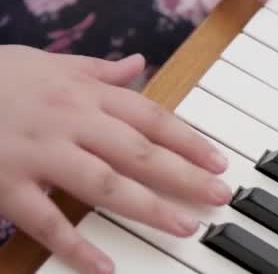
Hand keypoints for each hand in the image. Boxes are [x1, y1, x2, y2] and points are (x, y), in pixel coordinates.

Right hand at [0, 45, 230, 273]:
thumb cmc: (1, 76)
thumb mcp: (52, 63)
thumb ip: (100, 70)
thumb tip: (138, 65)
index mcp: (86, 95)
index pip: (151, 118)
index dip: (189, 141)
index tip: (218, 162)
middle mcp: (70, 122)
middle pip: (139, 153)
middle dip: (183, 176)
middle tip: (218, 196)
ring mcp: (39, 155)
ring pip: (104, 185)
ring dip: (148, 209)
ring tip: (183, 227)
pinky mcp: (6, 184)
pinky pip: (44, 221)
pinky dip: (74, 245)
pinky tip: (104, 266)